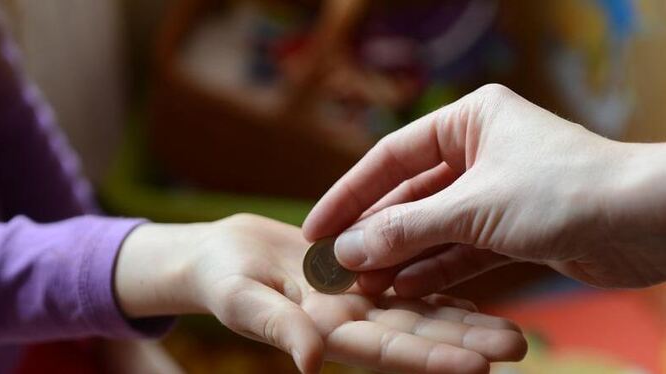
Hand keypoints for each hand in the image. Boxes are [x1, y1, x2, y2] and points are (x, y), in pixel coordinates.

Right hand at [115, 214, 525, 372]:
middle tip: (518, 346)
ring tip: (513, 330)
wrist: (221, 257)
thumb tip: (311, 363)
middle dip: (464, 341)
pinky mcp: (358, 276)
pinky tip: (473, 297)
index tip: (477, 369)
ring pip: (418, 309)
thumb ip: (278, 327)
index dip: (429, 358)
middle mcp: (350, 318)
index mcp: (325, 329)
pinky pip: (402, 282)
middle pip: (415, 331)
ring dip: (465, 320)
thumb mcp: (242, 300)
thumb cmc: (219, 279)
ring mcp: (357, 298)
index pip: (386, 348)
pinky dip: (436, 290)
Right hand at [303, 84, 665, 295]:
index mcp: (467, 121)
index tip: (316, 227)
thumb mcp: (472, 208)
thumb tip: (347, 251)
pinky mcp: (512, 228)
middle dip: (375, 234)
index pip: (390, 158)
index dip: (349, 195)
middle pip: (410, 196)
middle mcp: (479, 151)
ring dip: (401, 256)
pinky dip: (435, 269)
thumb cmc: (563, 191)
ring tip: (362, 285)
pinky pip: (461, 249)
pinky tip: (403, 289)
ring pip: (434, 227)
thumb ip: (405, 230)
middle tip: (336, 266)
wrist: (650, 222)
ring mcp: (495, 192)